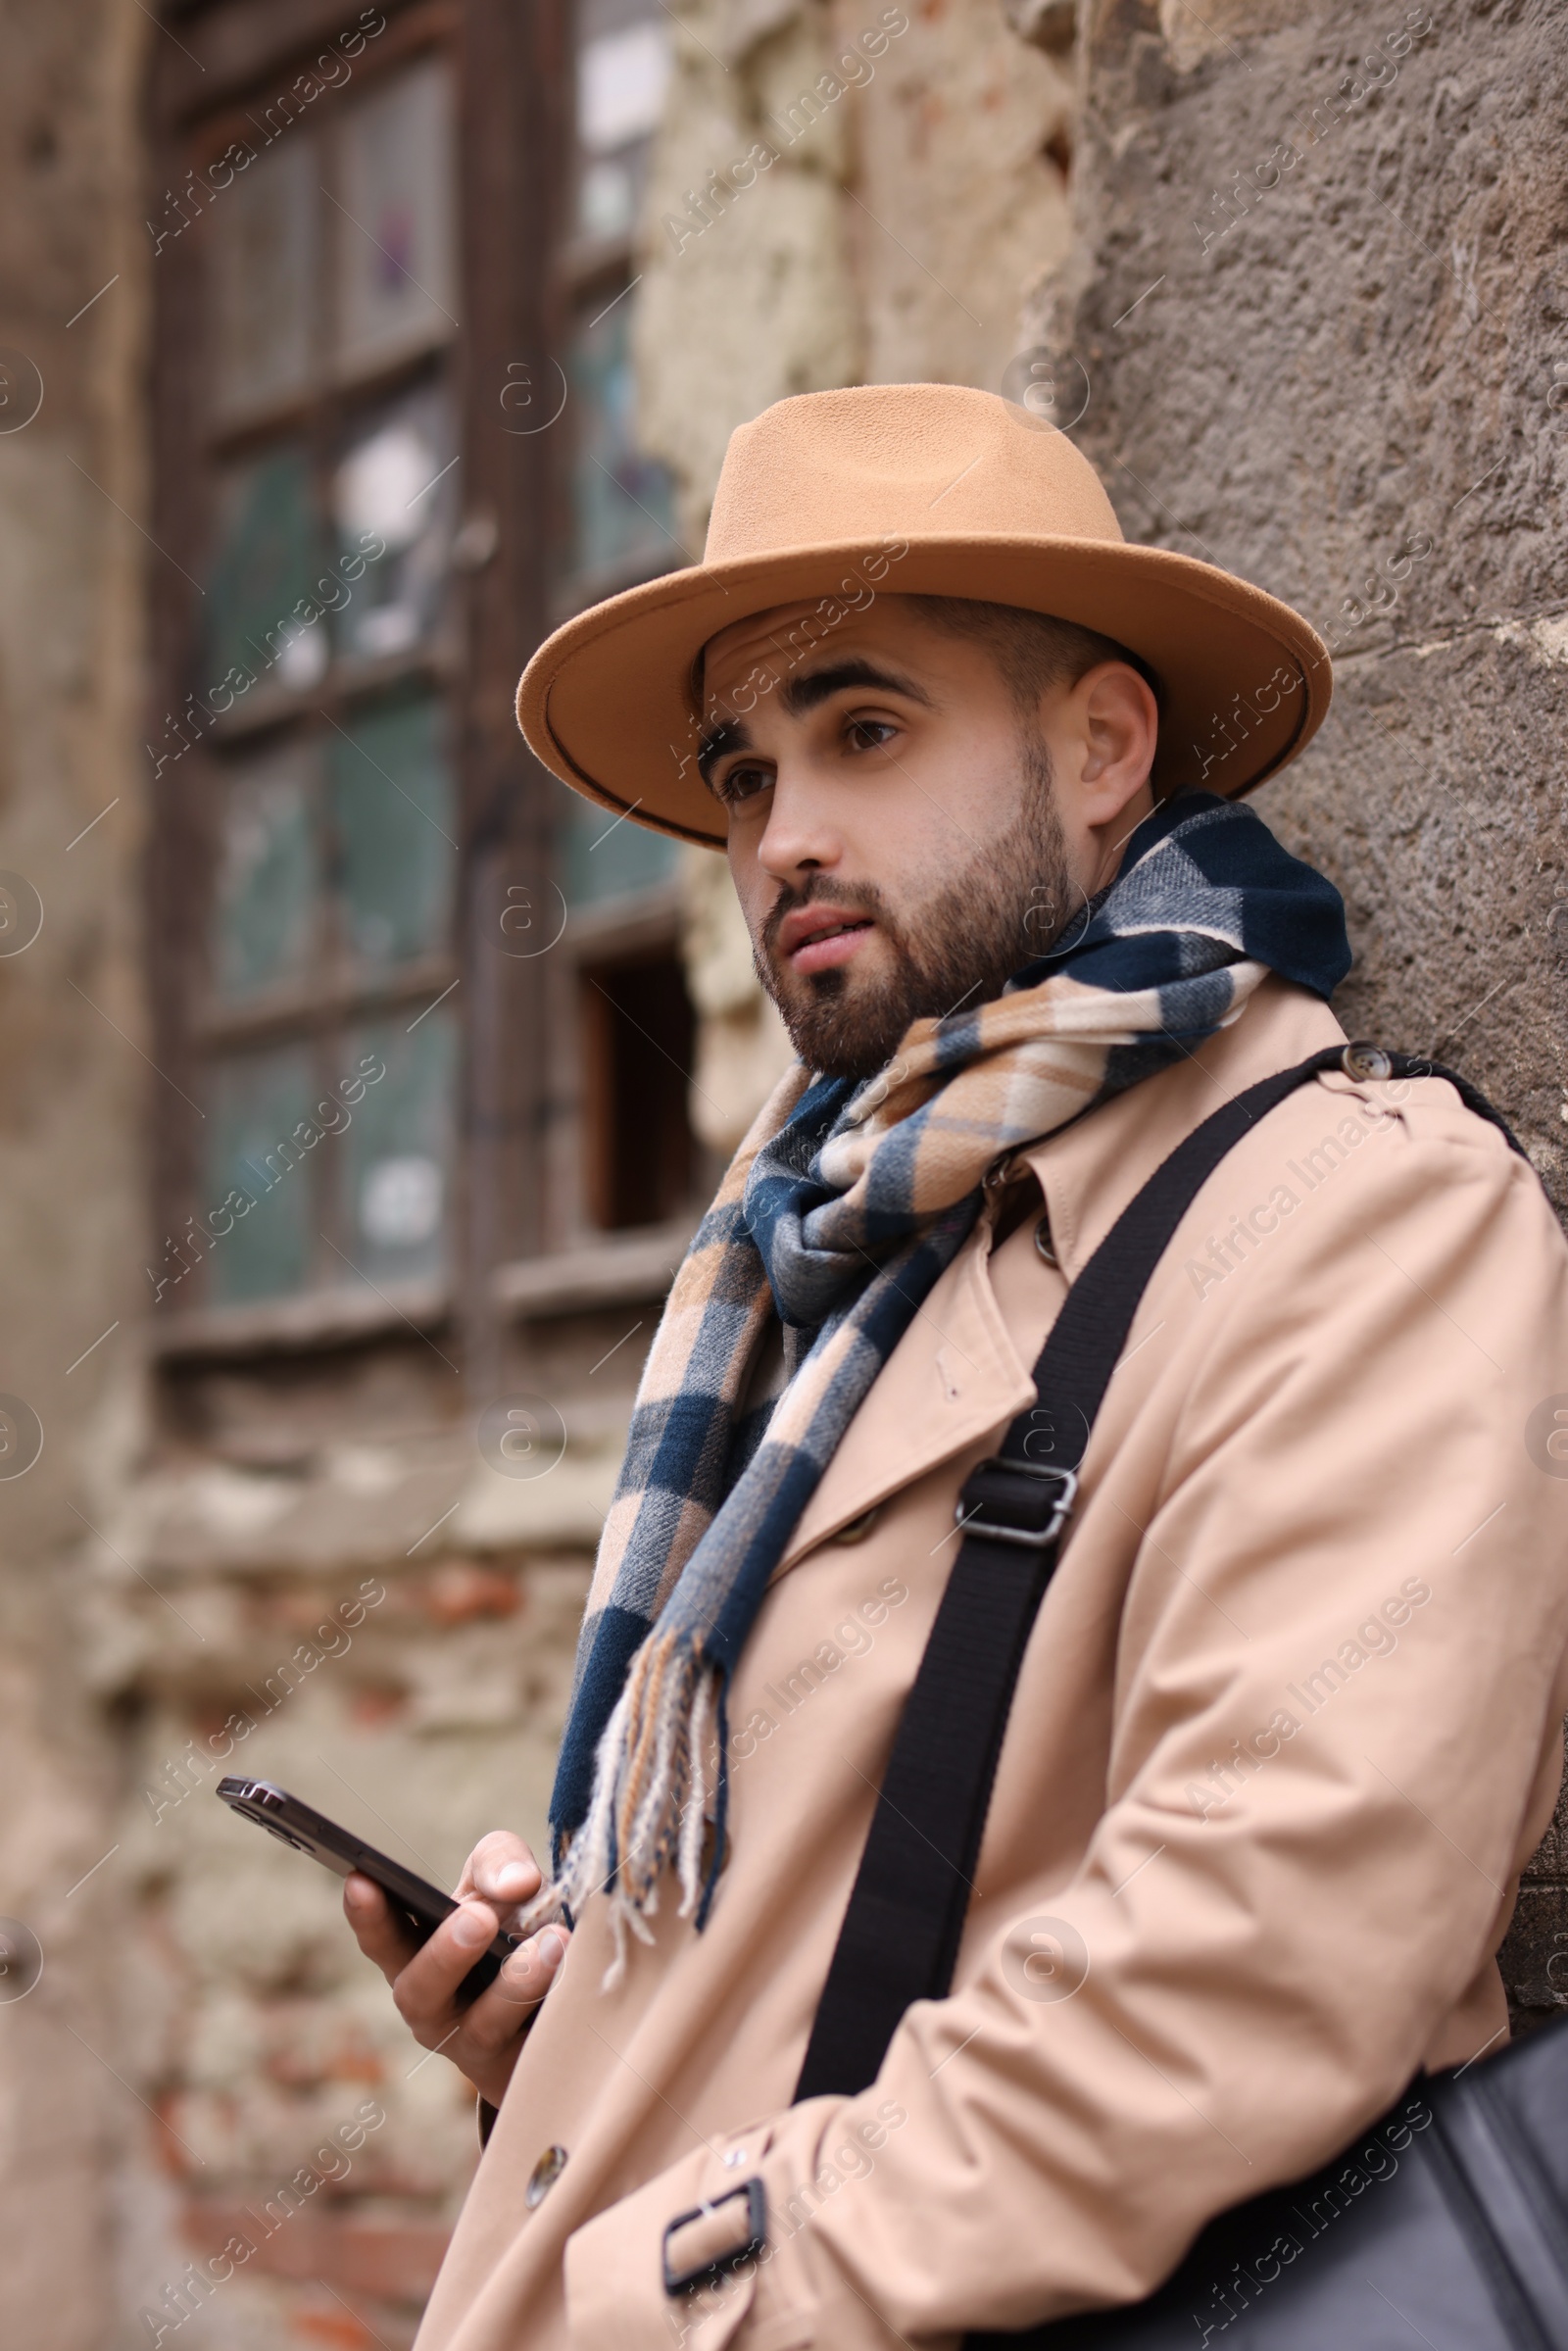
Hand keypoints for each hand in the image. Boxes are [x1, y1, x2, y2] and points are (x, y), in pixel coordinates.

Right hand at [343, 1830, 568, 2108]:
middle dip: (446, 1954)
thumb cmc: (512, 1925)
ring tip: (554, 1941)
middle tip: (479, 1917)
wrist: (559, 1995)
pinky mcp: (520, 2072)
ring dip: (518, 1982)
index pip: (383, 1939)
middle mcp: (432, 2008)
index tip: (361, 1879)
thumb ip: (499, 1863)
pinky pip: (535, 2050)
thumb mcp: (499, 1882)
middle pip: (421, 1990)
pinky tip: (579, 1976)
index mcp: (413, 1956)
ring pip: (484, 2026)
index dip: (369, 1914)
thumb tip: (518, 1883)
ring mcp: (473, 2048)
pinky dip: (558, 2009)